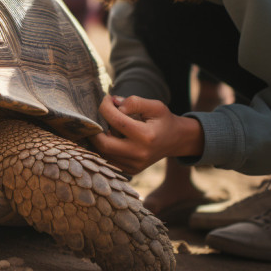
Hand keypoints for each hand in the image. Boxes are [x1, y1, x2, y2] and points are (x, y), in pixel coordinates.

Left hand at [89, 95, 204, 174]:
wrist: (176, 140)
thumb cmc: (163, 120)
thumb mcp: (155, 106)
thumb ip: (134, 102)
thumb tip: (112, 102)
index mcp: (146, 136)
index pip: (116, 121)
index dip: (106, 107)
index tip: (106, 99)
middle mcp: (139, 154)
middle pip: (104, 143)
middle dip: (95, 128)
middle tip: (96, 116)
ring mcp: (134, 165)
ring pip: (103, 153)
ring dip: (98, 138)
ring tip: (103, 125)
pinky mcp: (130, 170)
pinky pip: (108, 160)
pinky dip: (103, 148)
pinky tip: (108, 137)